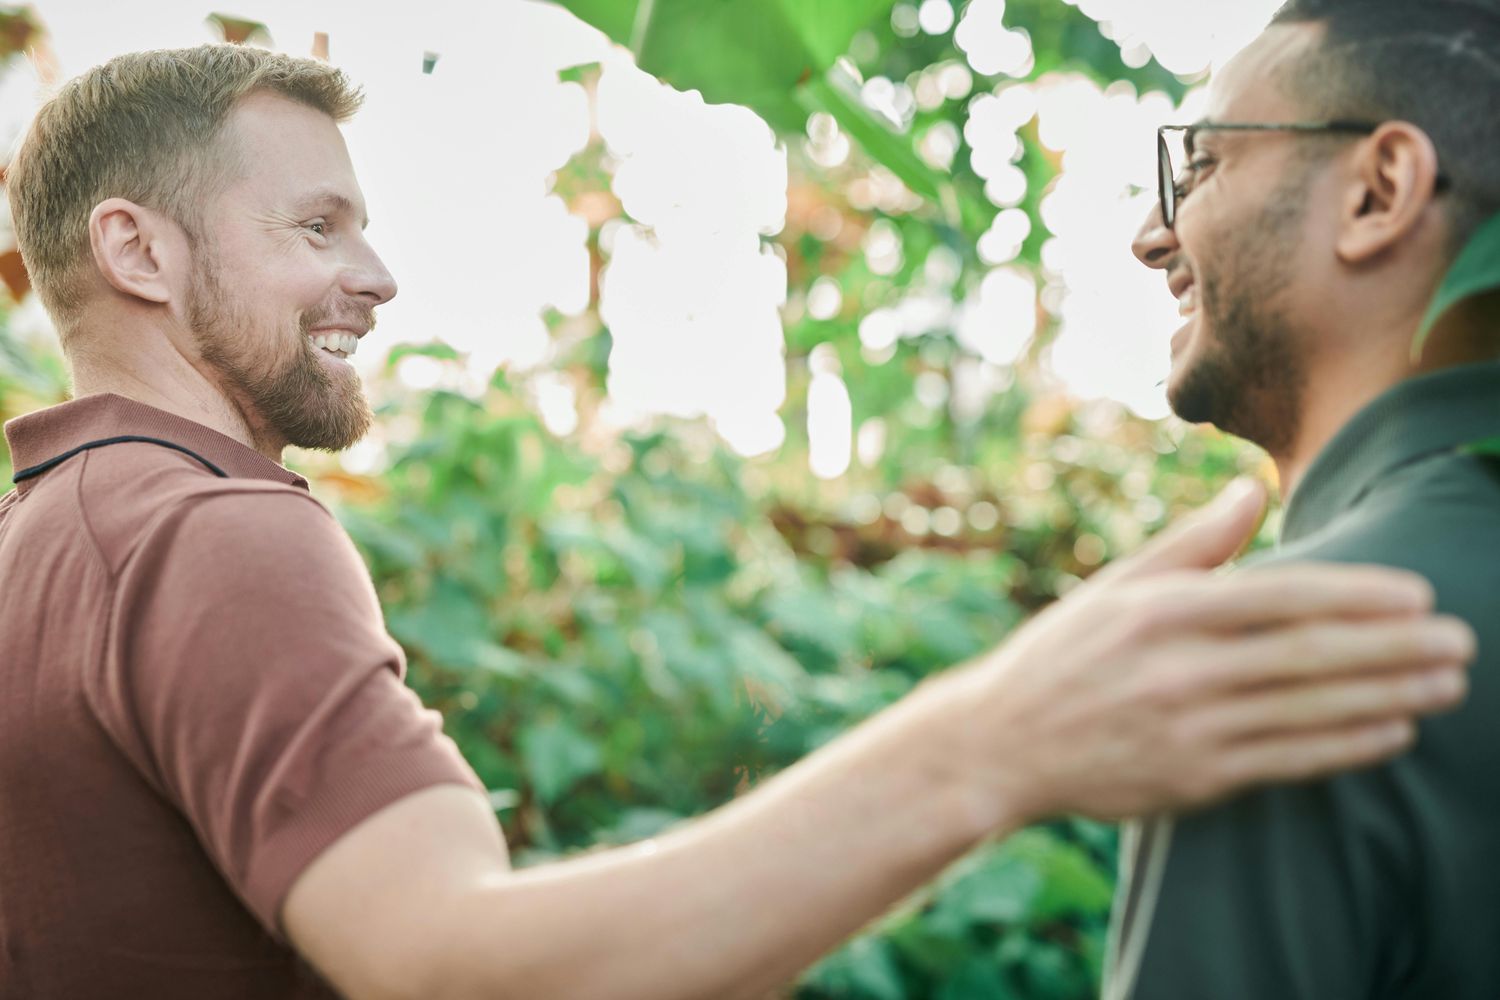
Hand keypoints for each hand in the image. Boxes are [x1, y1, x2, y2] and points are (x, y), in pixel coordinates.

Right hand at [945, 478, 1473, 824]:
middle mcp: (1177, 668)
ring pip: (1306, 710)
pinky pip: (1285, 761)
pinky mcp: (1191, 780)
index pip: (1277, 597)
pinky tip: (1392, 731)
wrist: (998, 745)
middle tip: (1461, 640)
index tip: (1416, 593)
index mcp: (1161, 610)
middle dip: (1392, 648)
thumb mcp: (1116, 587)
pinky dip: (1344, 746)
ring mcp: (1186, 728)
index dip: (1353, 595)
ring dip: (1387, 696)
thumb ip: (1194, 542)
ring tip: (1447, 682)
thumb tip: (1255, 488)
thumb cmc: (1062, 656)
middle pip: (1306, 655)